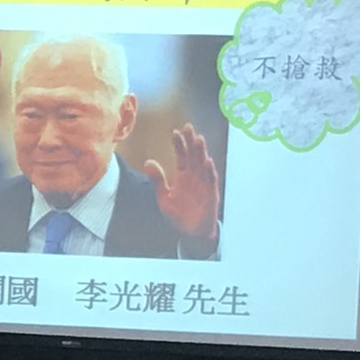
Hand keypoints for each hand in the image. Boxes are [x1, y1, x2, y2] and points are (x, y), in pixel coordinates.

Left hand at [144, 124, 219, 242]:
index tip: (175, 132)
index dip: (179, 144)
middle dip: (191, 142)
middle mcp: (194, 177)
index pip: (182, 155)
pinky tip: (207, 161)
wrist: (191, 232)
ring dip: (201, 152)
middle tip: (188, 127)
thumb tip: (148, 162)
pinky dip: (209, 171)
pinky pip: (211, 181)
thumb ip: (157, 180)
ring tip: (199, 139)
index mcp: (183, 176)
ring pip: (203, 164)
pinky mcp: (211, 194)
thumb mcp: (164, 197)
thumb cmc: (179, 214)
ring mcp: (204, 184)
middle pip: (193, 155)